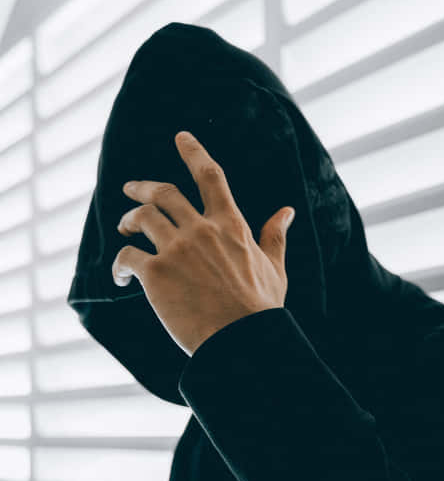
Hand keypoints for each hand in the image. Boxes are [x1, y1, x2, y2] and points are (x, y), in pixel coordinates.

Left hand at [113, 130, 294, 355]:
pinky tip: (120, 276)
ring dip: (128, 219)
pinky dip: (119, 264)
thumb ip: (275, 236)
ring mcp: (176, 250)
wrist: (243, 342)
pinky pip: (126, 256)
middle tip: (130, 189)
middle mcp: (200, 230)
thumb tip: (286, 212)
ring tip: (124, 228)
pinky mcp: (155, 274)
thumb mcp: (274, 269)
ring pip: (141, 217)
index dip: (194, 152)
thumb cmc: (261, 310)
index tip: (181, 138)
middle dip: (142, 187)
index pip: (210, 176)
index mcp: (230, 225)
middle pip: (164, 193)